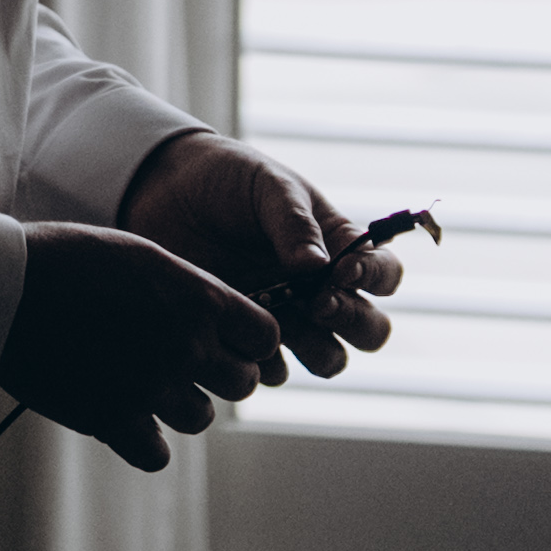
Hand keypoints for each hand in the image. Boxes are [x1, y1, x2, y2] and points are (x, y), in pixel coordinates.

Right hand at [0, 222, 278, 471]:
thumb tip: (220, 321)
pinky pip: (156, 454)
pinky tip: (123, 415)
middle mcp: (184, 346)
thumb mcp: (141, 257)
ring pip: (200, 418)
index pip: (265, 337)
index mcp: (197, 299)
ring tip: (145, 383)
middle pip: (241, 383)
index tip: (226, 339)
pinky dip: (143, 440)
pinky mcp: (113, 421)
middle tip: (184, 363)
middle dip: (219, 375)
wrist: (4, 289)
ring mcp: (150, 388)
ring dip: (179, 405)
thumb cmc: (68, 261)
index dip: (248, 340)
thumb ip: (189, 291)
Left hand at [120, 130, 403, 386]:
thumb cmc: (227, 179)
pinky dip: (264, 362)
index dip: (375, 278)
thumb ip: (294, 223)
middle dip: (353, 322)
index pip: (385, 274)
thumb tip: (319, 266)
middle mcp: (321, 288)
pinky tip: (239, 333)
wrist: (165, 194)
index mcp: (338, 246)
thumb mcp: (267, 186)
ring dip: (318, 351)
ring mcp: (288, 317)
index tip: (342, 269)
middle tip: (317, 303)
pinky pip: (274, 371)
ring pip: (330, 359)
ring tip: (281, 321)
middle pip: (370, 329)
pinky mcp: (248, 337)